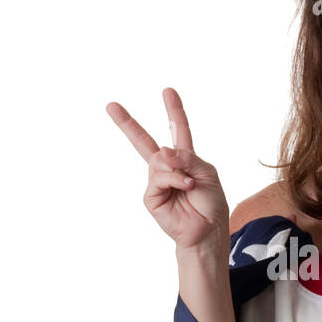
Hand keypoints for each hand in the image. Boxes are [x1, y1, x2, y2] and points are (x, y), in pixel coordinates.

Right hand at [106, 87, 228, 251]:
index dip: (173, 110)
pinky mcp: (151, 196)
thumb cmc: (211, 203)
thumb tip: (162, 152)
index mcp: (185, 159)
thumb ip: (186, 158)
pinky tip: (185, 188)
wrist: (208, 230)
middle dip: (127, 123)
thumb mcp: (206, 173)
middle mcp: (168, 168)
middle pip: (144, 141)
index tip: (167, 91)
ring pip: (158, 160)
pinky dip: (174, 180)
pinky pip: (159, 178)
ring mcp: (157, 182)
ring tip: (189, 184)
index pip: (177, 129)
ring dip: (176, 169)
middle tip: (111, 105)